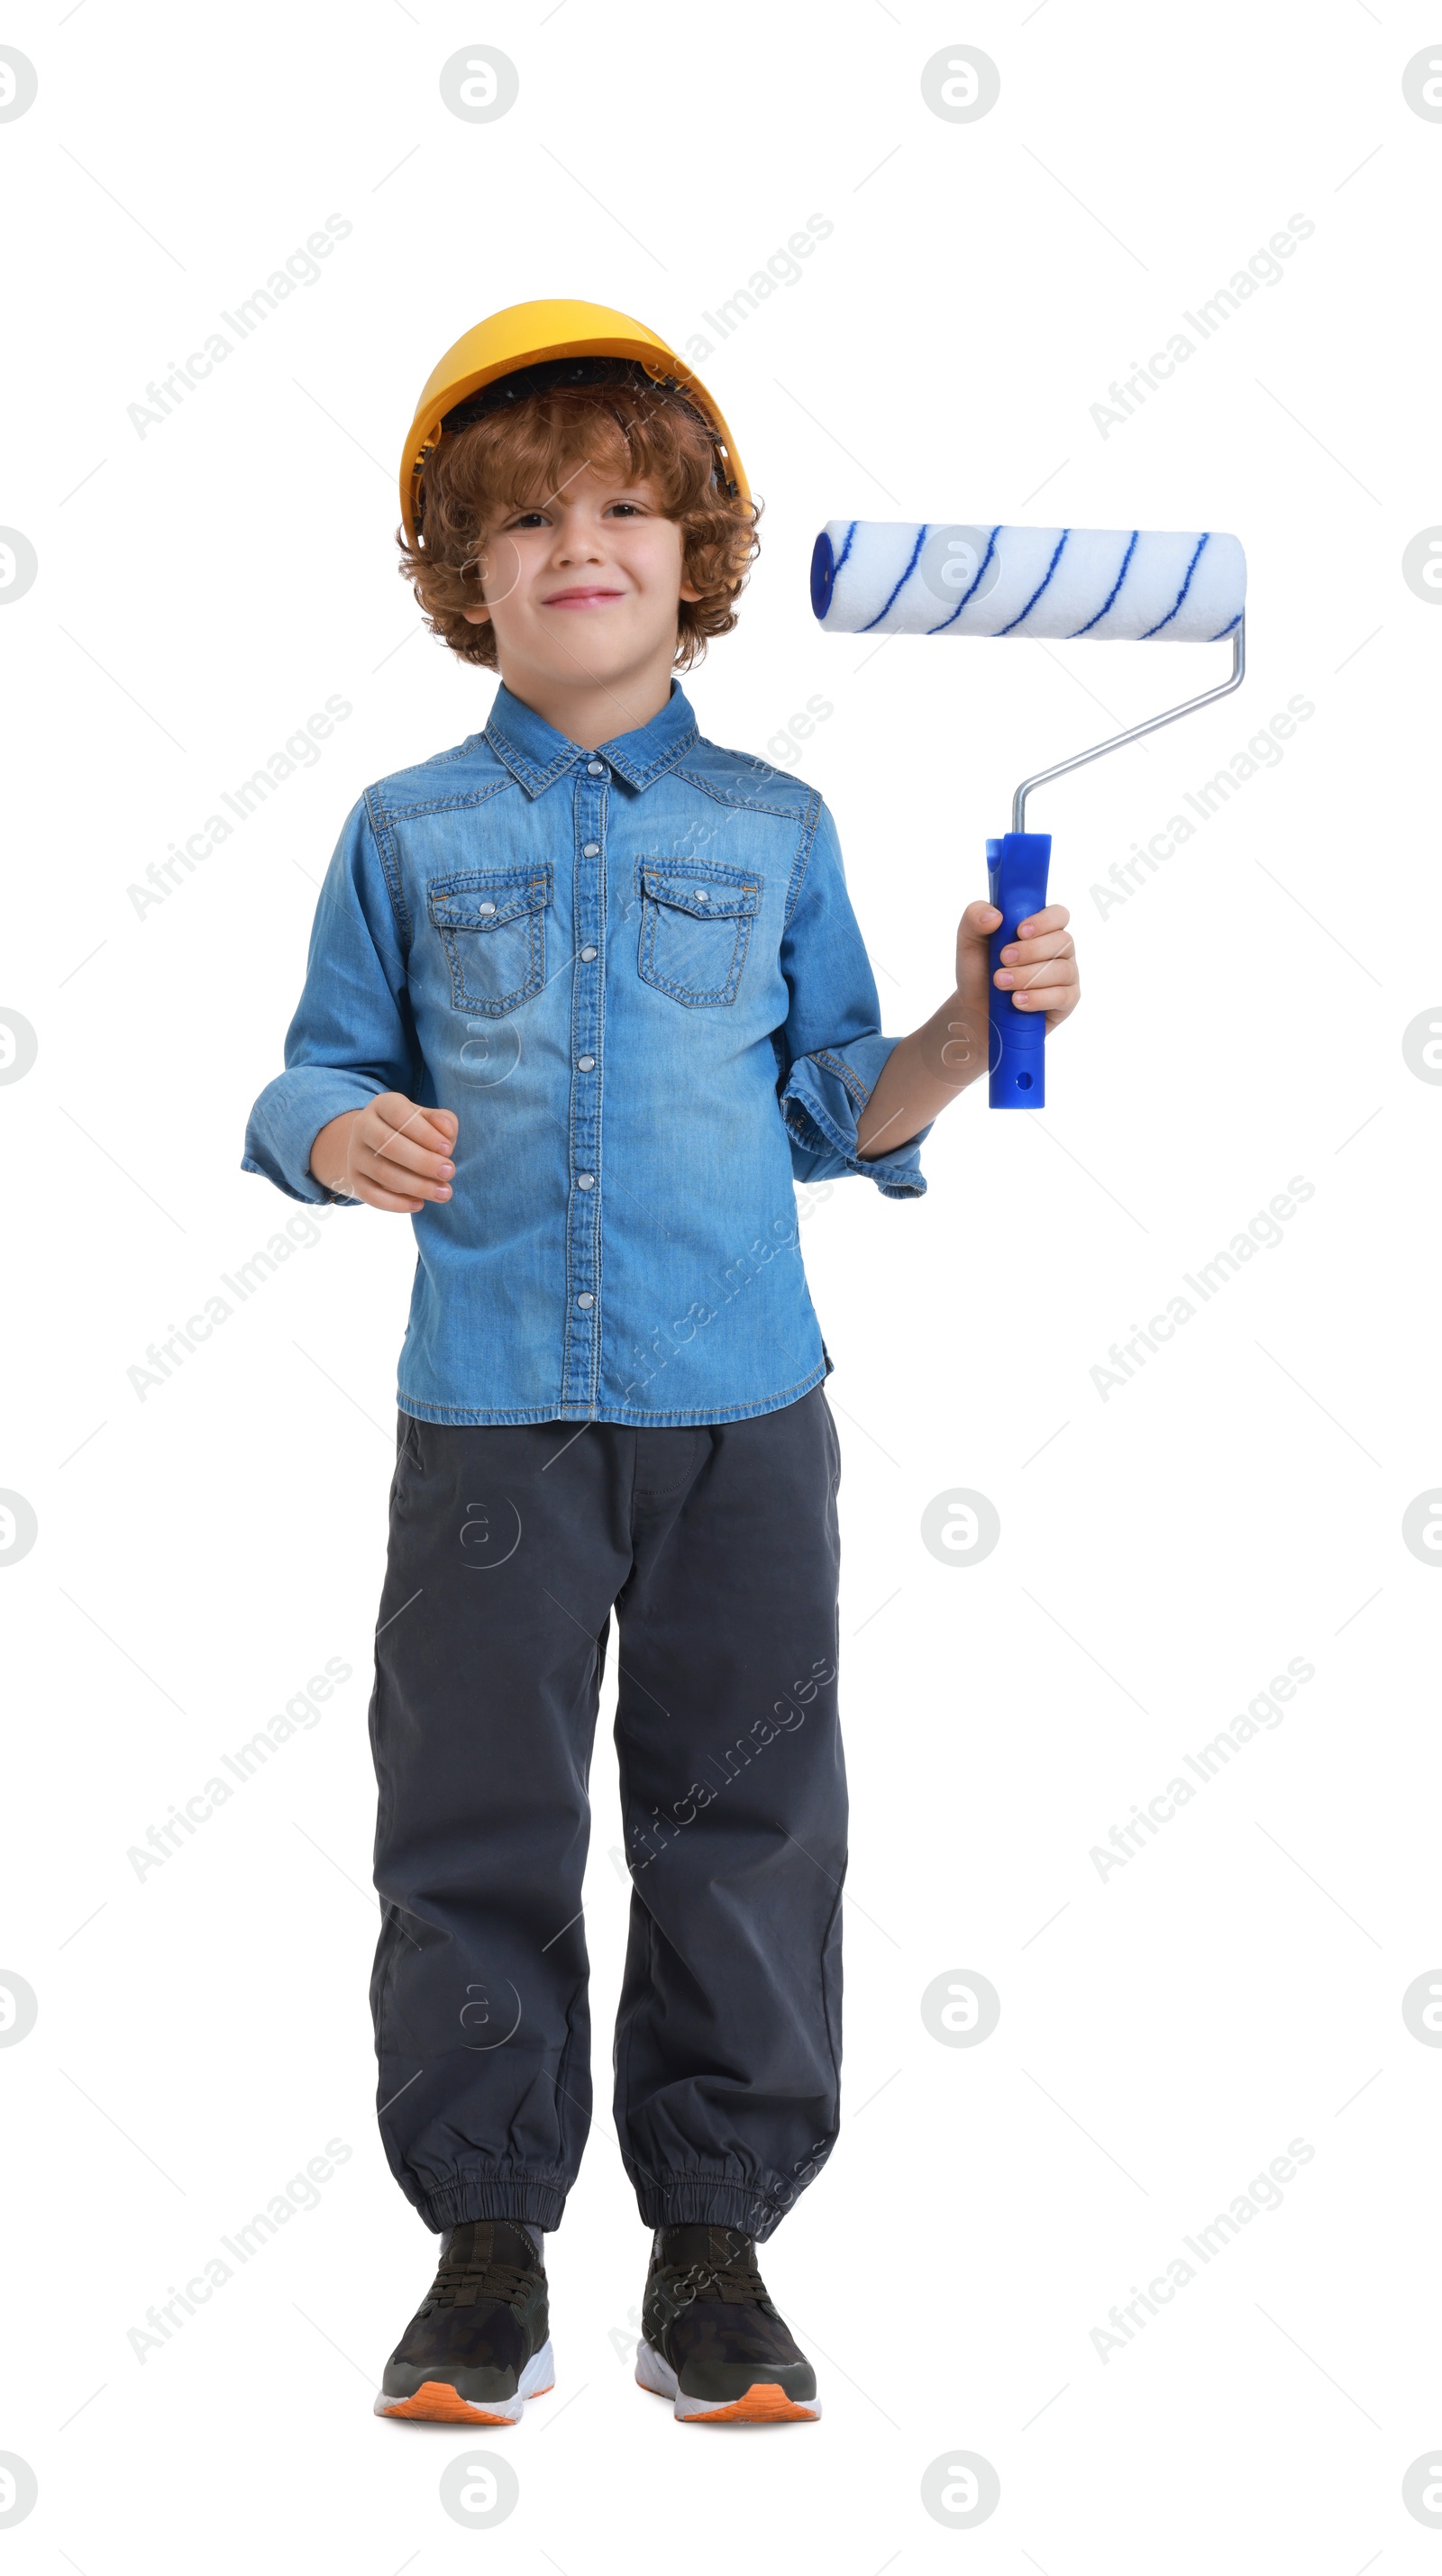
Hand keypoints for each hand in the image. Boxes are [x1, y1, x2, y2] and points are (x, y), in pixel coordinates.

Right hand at [309, 1093, 457, 1213]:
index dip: (425, 1133)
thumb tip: (447, 1130)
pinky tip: (420, 1205)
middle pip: (388, 1144)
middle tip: (449, 1172)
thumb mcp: (429, 1120)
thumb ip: (443, 1121)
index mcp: (383, 1104)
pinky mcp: (354, 1179)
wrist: (379, 1147)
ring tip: (444, 1192)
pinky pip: (371, 1195)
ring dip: (416, 1185)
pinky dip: (396, 1203)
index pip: (400, 1115)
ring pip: (382, 1171)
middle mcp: (363, 1126)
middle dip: (422, 1161)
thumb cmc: (415, 1131)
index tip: (448, 1149)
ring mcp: (355, 1154)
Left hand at [959, 899, 1079, 1034]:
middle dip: (1031, 951)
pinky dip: (1038, 998)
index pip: (1059, 915)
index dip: (1045, 921)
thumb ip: (974, 916)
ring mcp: (1066, 976)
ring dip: (1029, 976)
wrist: (974, 1009)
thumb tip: (995, 916)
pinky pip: (1063, 996)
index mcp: (1042, 929)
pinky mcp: (1066, 1001)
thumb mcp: (969, 940)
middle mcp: (1059, 950)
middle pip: (1063, 941)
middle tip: (1003, 959)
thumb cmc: (978, 971)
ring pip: (1062, 970)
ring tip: (1001, 983)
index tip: (1020, 932)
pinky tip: (1017, 1001)